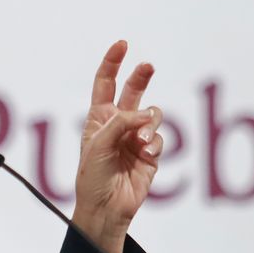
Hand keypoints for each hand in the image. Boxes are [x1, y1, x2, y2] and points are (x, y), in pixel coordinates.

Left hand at [72, 41, 163, 252]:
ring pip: (153, 115)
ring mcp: (136, 138)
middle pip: (134, 91)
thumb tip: (145, 115)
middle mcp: (119, 124)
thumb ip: (120, 123)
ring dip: (149, 125)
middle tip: (148, 66)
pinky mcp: (152, 153)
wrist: (107, 208)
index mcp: (99, 118)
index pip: (105, 83)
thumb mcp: (98, 145)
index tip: (122, 44)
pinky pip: (160, 138)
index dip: (113, 63)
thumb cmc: (93, 178)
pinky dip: (154, 144)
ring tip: (141, 142)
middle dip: (141, 76)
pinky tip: (145, 156)